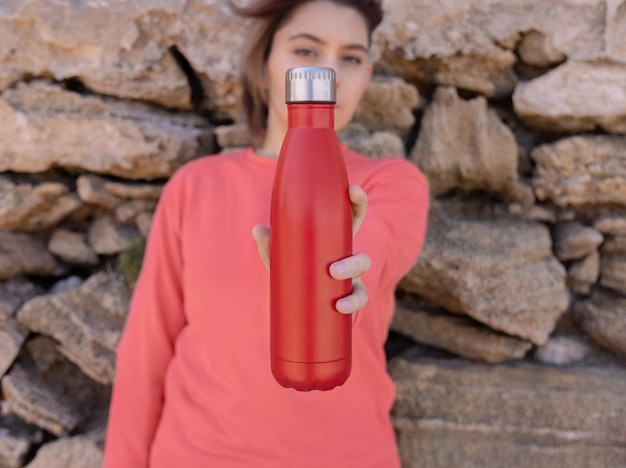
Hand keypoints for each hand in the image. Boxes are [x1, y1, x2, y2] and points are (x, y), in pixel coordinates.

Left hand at [252, 185, 370, 314]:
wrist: (293, 304)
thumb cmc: (291, 272)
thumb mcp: (279, 258)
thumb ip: (270, 245)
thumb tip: (257, 229)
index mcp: (335, 241)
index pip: (353, 218)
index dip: (358, 202)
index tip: (353, 191)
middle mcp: (347, 260)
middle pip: (363, 257)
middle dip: (355, 261)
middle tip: (333, 270)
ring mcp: (351, 281)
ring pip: (362, 279)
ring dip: (352, 280)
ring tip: (335, 286)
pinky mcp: (348, 299)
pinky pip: (359, 300)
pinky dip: (353, 304)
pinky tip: (340, 307)